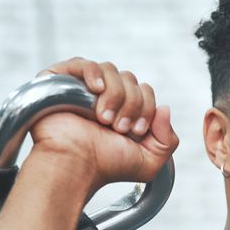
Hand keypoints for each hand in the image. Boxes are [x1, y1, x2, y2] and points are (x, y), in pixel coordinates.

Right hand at [31, 58, 178, 195]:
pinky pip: (82, 62)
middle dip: (131, 104)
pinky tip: (96, 90)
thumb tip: (165, 108)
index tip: (135, 131)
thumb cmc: (104, 167)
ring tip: (104, 118)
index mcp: (122, 111)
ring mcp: (81, 90)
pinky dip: (94, 73)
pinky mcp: (61, 83)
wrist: (76, 167)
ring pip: (111, 70)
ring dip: (115, 94)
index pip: (144, 91)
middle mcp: (102, 98)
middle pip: (130, 79)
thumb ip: (168, 140)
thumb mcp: (149, 162)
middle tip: (118, 128)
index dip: (146, 108)